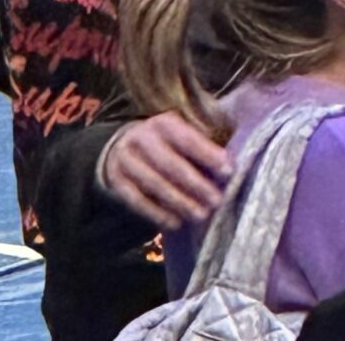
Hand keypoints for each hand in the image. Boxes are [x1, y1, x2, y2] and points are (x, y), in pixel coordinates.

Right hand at [99, 113, 231, 230]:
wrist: (123, 147)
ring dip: (178, 201)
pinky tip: (175, 222)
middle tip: (217, 200)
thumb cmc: (169, 144)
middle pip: (169, 163)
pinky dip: (156, 212)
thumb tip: (230, 167)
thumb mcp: (184, 135)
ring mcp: (125, 159)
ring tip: (200, 215)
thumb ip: (205, 146)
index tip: (228, 171)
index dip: (208, 154)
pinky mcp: (115, 180)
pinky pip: (135, 199)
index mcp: (164, 123)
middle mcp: (141, 137)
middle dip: (195, 184)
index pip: (187, 139)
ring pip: (153, 183)